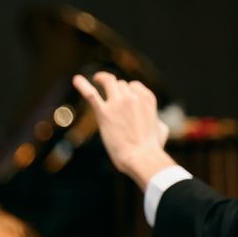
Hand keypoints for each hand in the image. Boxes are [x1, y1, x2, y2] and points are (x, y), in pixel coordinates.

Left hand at [71, 72, 176, 187]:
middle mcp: (132, 97)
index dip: (128, 92)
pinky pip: (90, 94)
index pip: (134, 86)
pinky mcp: (104, 113)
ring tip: (97, 79)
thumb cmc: (152, 148)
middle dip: (116, 90)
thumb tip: (157, 122)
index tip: (124, 98)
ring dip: (103, 80)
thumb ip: (157, 120)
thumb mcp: (161, 129)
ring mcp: (117, 103)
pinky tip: (76, 80)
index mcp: (147, 98)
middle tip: (111, 96)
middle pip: (120, 84)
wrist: (142, 157)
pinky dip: (82, 85)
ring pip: (108, 82)